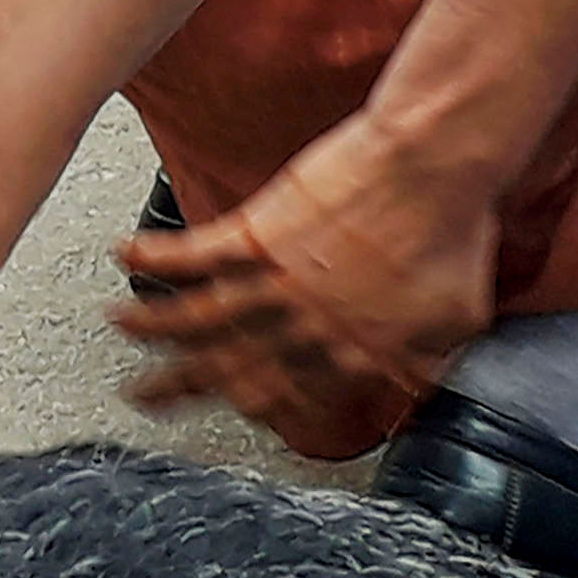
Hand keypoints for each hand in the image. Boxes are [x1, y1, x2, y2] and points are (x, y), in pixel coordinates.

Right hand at [112, 110, 502, 459]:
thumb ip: (425, 363)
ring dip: (151, 328)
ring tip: (120, 327)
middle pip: (225, 371)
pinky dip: (152, 258)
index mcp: (348, 357)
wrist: (429, 168)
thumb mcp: (457, 321)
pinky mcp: (252, 233)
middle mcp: (299, 331)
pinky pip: (188, 254)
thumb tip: (416, 387)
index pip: (292, 400)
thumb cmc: (451, 231)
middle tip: (144, 397)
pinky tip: (125, 255)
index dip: (260, 409)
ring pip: (194, 319)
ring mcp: (270, 284)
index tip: (240, 408)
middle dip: (178, 389)